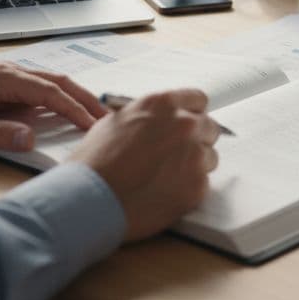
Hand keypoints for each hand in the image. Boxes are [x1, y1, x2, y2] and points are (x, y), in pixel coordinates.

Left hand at [0, 63, 103, 150]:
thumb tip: (31, 138)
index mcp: (3, 77)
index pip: (50, 92)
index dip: (74, 109)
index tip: (92, 124)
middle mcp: (10, 70)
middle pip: (57, 81)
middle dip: (84, 98)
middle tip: (106, 116)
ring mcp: (7, 74)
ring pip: (50, 82)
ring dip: (73, 96)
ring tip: (93, 113)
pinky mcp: (3, 82)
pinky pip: (38, 87)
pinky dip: (57, 97)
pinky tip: (65, 109)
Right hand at [68, 88, 220, 241]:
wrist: (88, 199)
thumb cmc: (94, 163)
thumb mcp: (116, 122)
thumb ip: (145, 118)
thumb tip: (155, 122)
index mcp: (162, 104)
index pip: (198, 100)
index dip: (192, 113)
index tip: (188, 124)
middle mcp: (184, 125)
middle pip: (209, 127)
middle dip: (196, 140)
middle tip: (176, 155)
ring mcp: (194, 155)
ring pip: (210, 157)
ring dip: (194, 166)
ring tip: (165, 178)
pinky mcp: (197, 186)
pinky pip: (204, 184)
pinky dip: (188, 190)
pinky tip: (164, 194)